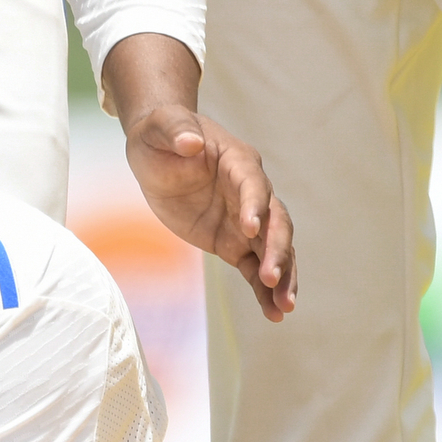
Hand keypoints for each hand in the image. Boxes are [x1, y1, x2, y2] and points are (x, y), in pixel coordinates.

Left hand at [125, 102, 295, 321]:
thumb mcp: (160, 128)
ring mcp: (246, 220)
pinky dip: (264, 290)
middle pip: (275, 222)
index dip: (254, 205)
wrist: (158, 151)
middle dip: (277, 250)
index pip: (254, 184)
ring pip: (274, 249)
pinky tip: (273, 314)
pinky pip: (255, 268)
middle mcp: (251, 192)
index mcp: (238, 161)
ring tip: (284, 307)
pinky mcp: (235, 243)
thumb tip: (190, 142)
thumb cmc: (159, 134)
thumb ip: (176, 131)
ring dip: (282, 277)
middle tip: (272, 278)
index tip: (249, 229)